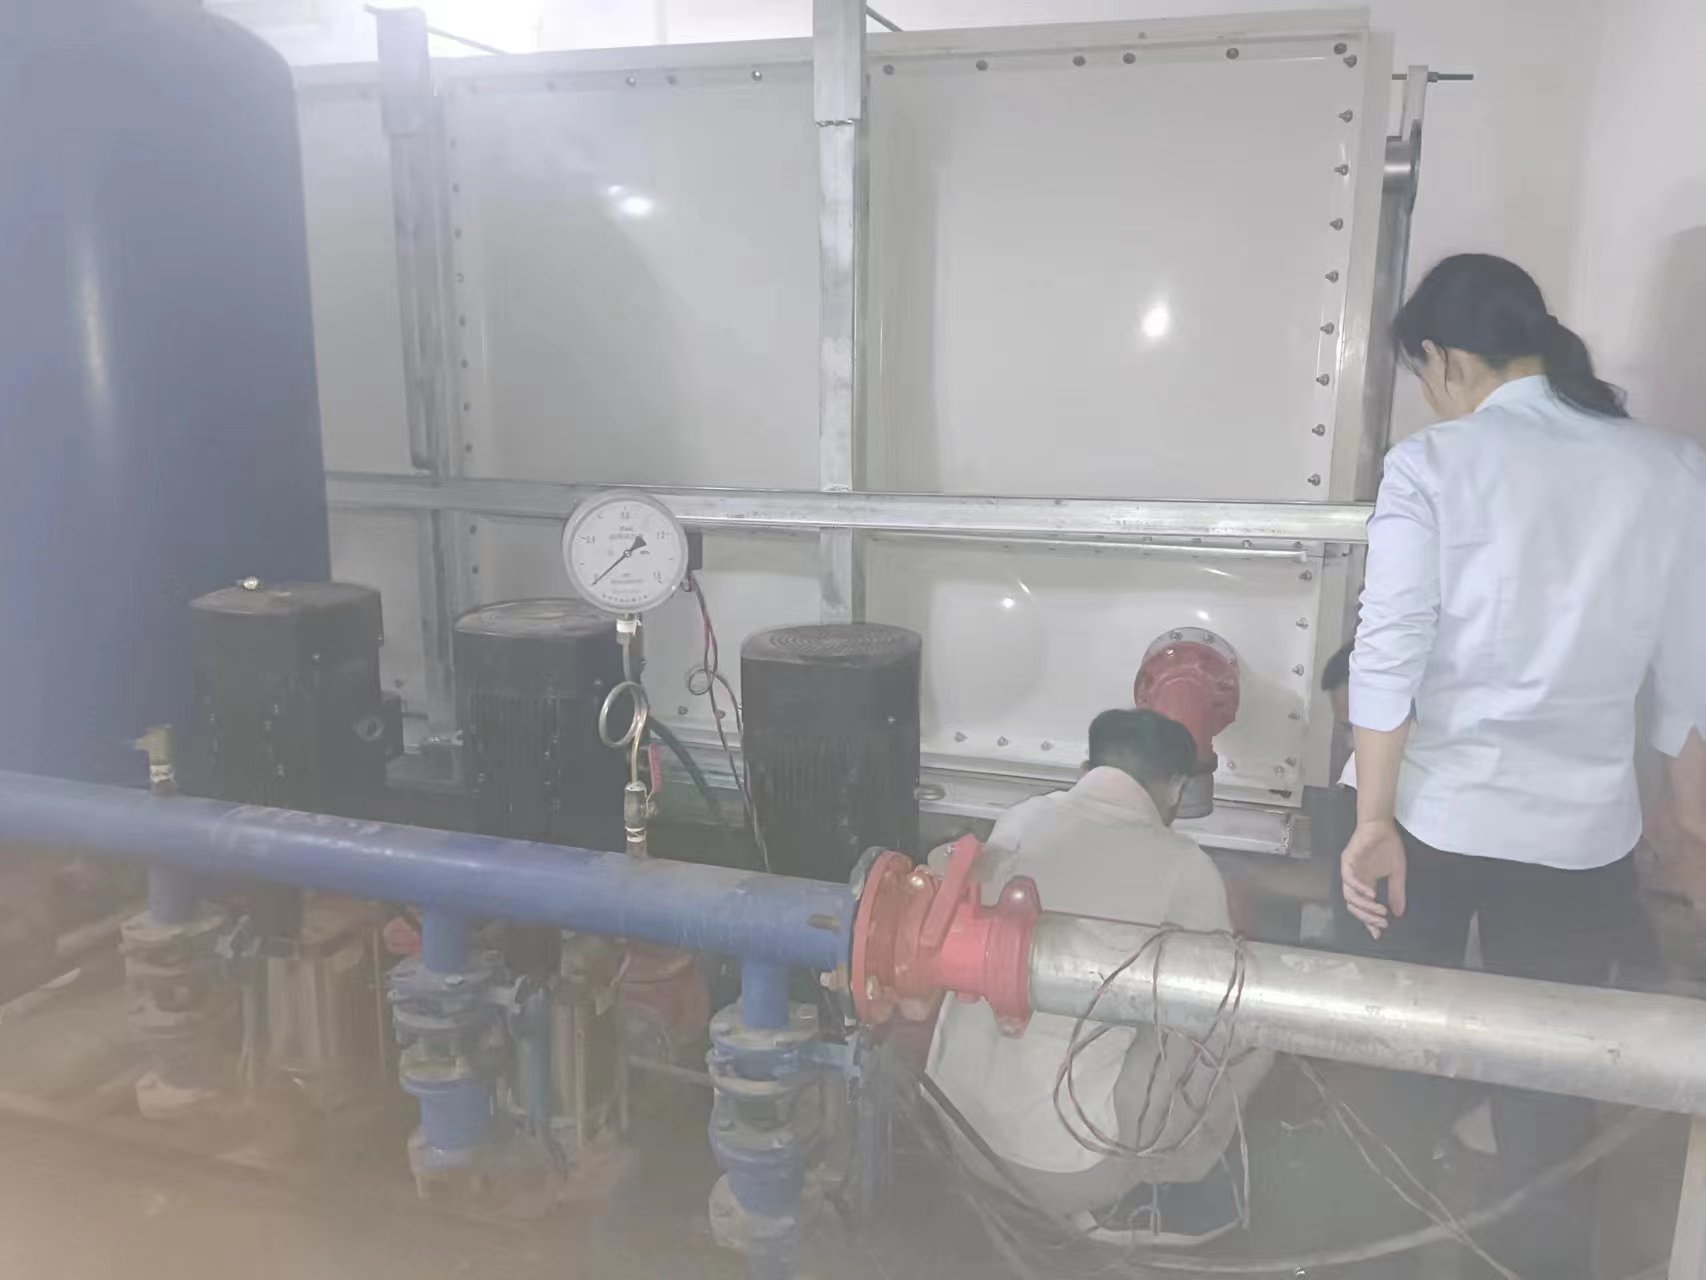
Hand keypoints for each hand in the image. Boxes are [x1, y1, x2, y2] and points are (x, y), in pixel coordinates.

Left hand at [1341, 819, 1405, 938]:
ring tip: (1379, 910)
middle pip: (1354, 905)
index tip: (1379, 933)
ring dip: (1364, 905)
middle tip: (1382, 923)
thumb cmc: (1388, 846)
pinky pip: (1348, 878)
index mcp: (1364, 883)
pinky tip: (1371, 894)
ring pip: (1349, 895)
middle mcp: (1354, 879)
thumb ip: (1396, 893)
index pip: (1364, 907)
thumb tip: (1399, 914)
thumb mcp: (1396, 874)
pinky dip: (1359, 888)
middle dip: (1367, 917)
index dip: (1369, 921)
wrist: (1382, 825)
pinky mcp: (1347, 860)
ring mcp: (1349, 870)